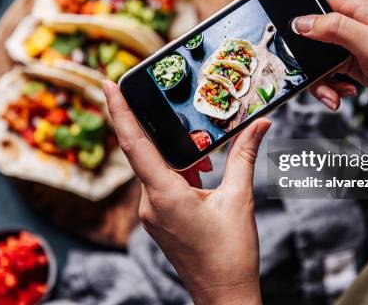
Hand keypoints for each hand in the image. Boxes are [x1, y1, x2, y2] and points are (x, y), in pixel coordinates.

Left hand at [104, 81, 268, 304]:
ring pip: (156, 167)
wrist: (223, 295)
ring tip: (207, 158)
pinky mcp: (158, 219)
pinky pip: (161, 183)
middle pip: (146, 152)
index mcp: (165, 196)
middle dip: (163, 129)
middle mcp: (150, 203)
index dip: (120, 111)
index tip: (109, 84)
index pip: (135, 144)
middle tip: (175, 107)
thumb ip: (244, 157)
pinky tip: (203, 173)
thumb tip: (259, 125)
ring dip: (179, 155)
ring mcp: (152, 213)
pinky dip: (179, 171)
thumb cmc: (230, 254)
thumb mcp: (239, 199)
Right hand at [258, 0, 367, 111]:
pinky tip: (342, 93)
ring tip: (332, 88)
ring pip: (306, 46)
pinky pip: (317, 68)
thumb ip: (335, 30)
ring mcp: (340, 36)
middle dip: (290, 33)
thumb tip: (299, 23)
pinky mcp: (340, 57)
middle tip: (285, 49)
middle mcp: (342, 13)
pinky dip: (324, 85)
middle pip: (300, 8)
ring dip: (312, 72)